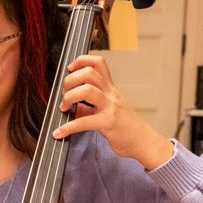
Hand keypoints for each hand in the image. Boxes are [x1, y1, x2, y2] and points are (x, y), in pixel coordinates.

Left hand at [52, 53, 173, 169]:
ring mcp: (110, 107)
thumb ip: (90, 107)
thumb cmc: (127, 126)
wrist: (143, 141)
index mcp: (110, 88)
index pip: (98, 63)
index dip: (81, 61)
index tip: (70, 69)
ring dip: (69, 97)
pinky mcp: (108, 123)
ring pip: (87, 90)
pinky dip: (67, 128)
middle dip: (70, 80)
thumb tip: (74, 108)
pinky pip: (83, 122)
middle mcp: (110, 94)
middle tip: (64, 93)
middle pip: (89, 73)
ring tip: (63, 108)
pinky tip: (59, 133)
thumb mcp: (109, 110)